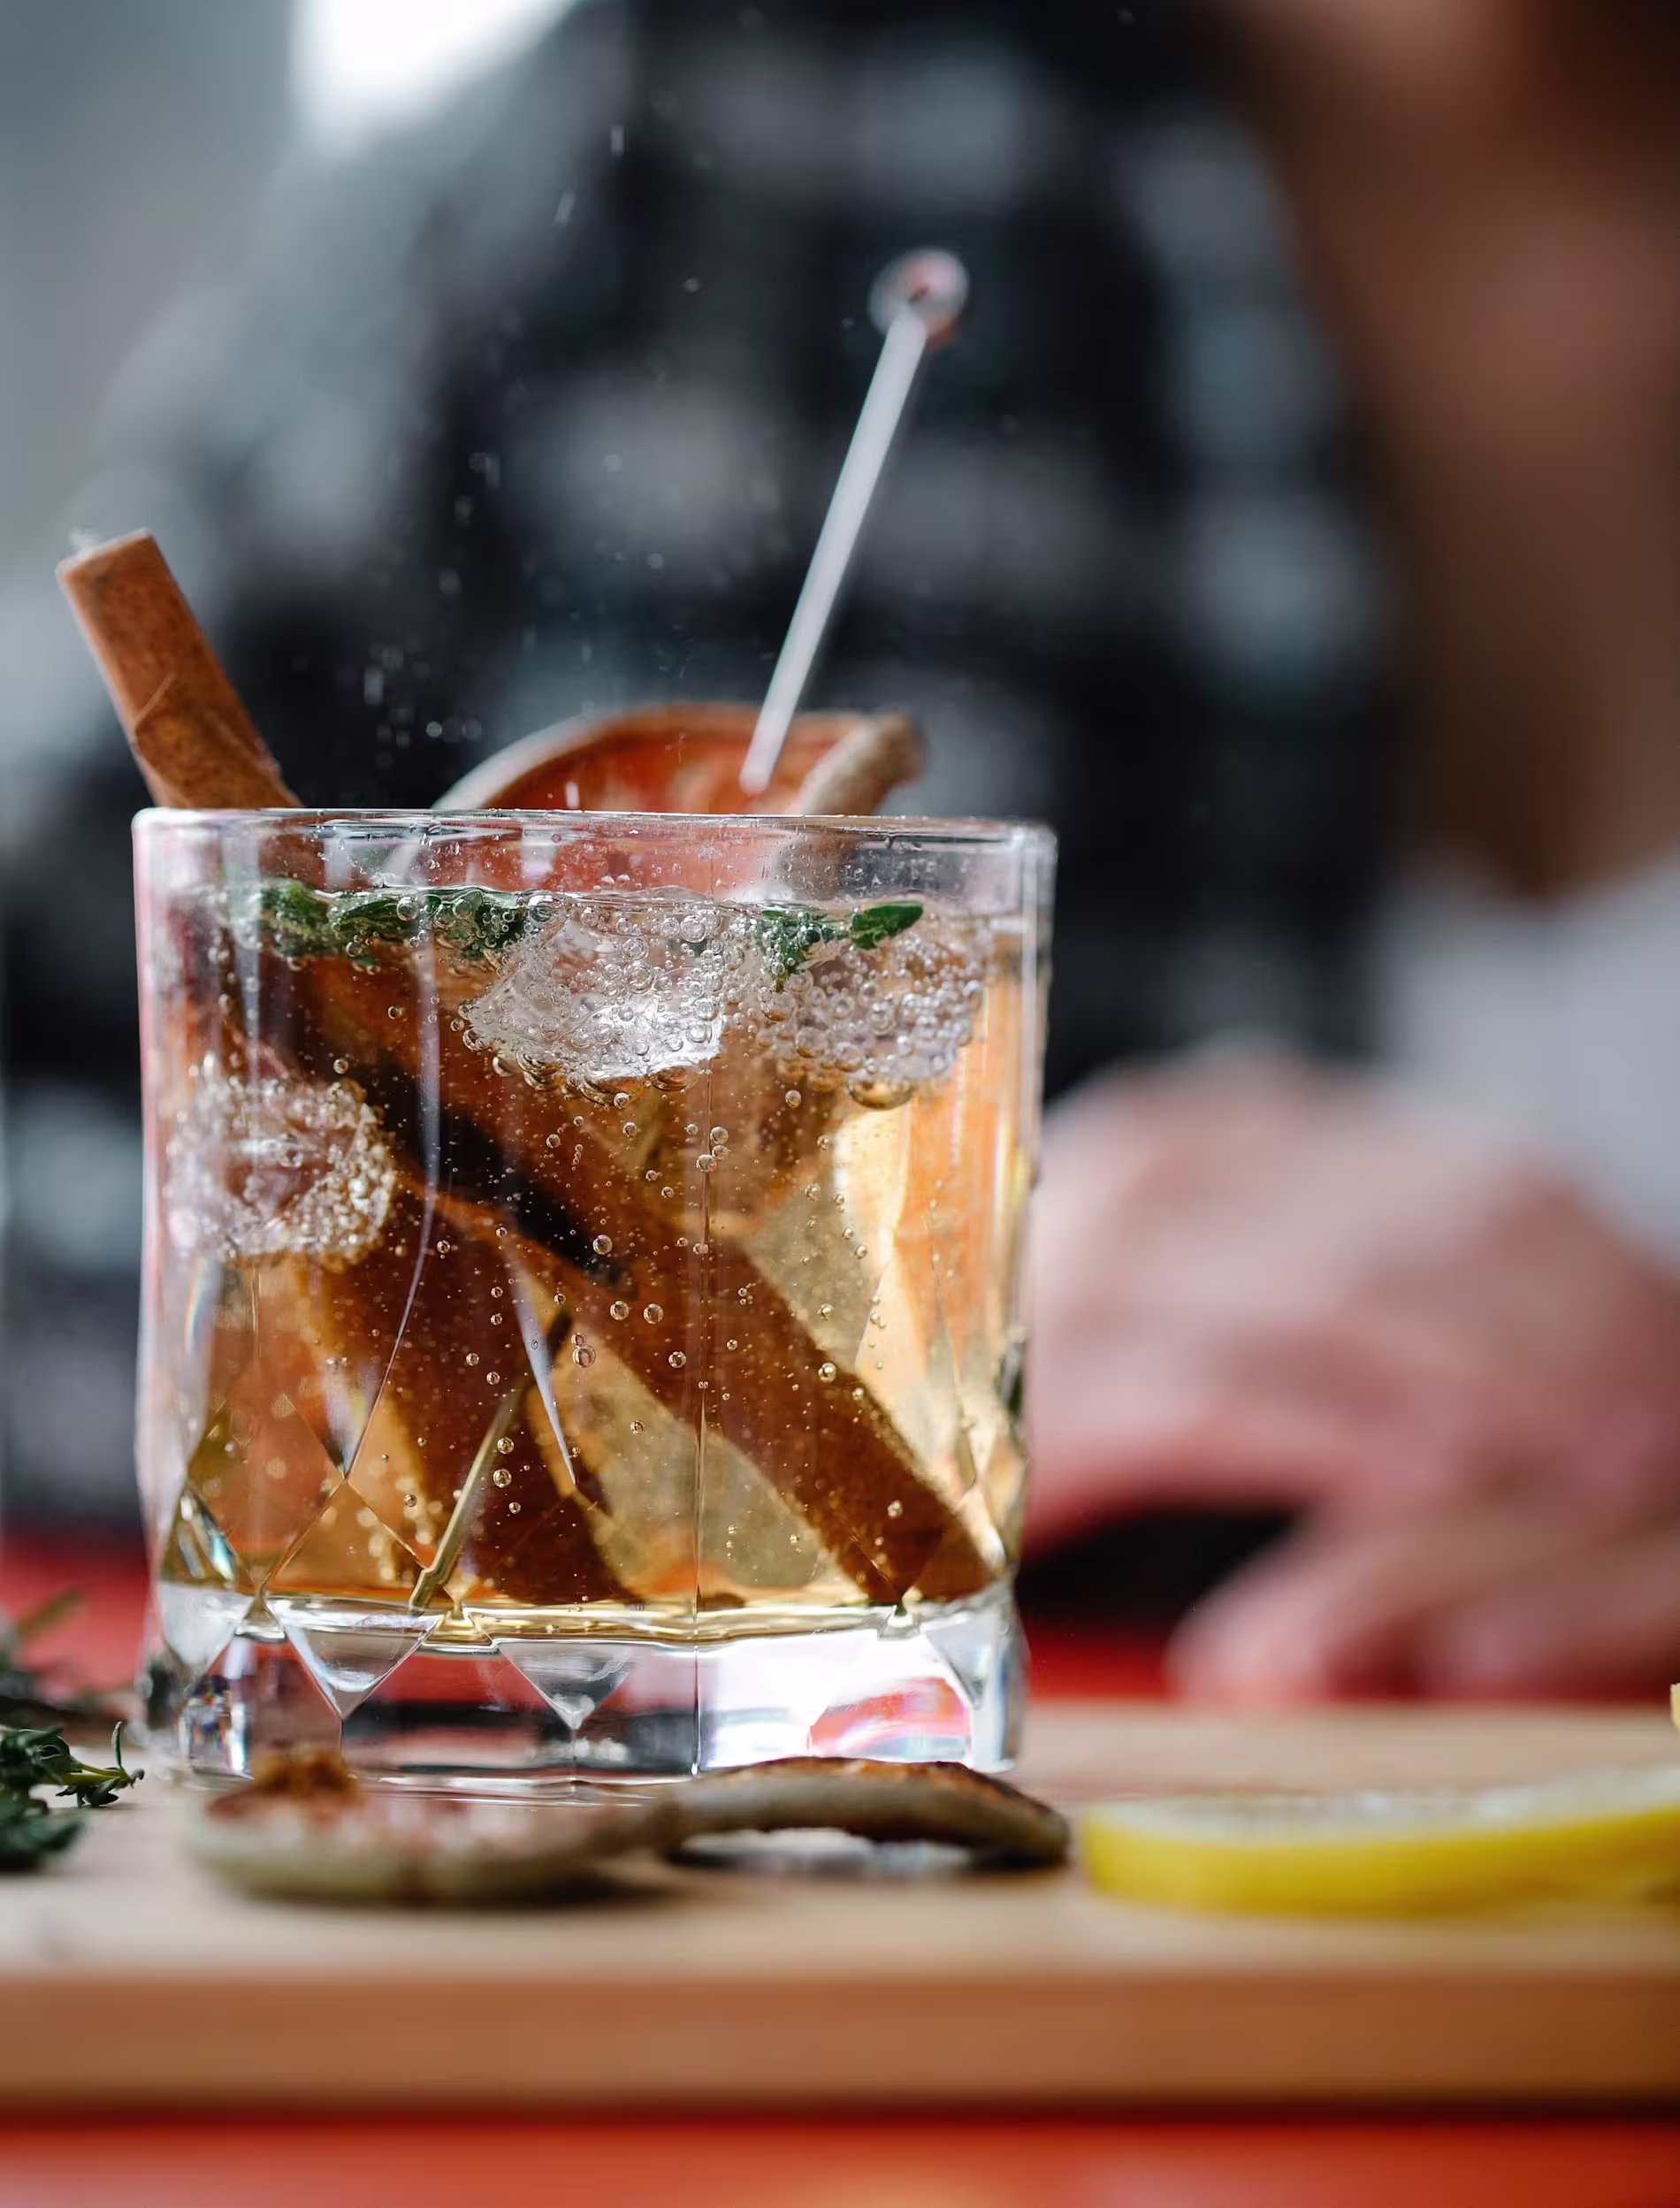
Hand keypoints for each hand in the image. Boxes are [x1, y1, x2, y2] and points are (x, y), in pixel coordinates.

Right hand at [1027, 1057, 1679, 1694]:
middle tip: (1659, 1431)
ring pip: (1320, 1303)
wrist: (862, 1434)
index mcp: (1208, 1129)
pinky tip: (1440, 1481)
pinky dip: (1341, 1438)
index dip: (1585, 1264)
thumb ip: (1360, 1285)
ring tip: (1595, 1467)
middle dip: (1556, 1342)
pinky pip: (1216, 1399)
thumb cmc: (1091, 1390)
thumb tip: (1577, 1340)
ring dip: (1481, 1394)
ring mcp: (1069, 1264)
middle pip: (1395, 1235)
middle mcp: (1136, 1166)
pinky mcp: (1025, 1386)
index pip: (1443, 1173)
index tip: (1672, 1347)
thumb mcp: (1233, 1299)